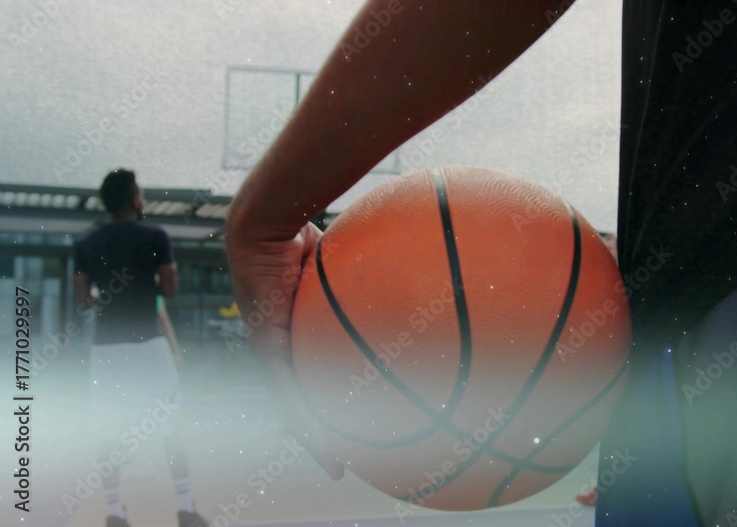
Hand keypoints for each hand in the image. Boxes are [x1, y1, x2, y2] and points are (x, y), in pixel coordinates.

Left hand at [225, 217, 344, 480]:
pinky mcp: (266, 345)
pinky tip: (325, 438)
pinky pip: (288, 388)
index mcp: (300, 330)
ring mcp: (271, 347)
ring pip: (293, 403)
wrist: (267, 222)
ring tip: (337, 462)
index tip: (354, 419)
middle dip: (322, 430)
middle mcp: (282, 343)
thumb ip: (369, 277)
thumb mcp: (345, 265)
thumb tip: (412, 271)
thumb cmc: (306, 233)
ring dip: (314, 435)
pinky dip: (306, 416)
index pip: (315, 373)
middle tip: (344, 455)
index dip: (332, 400)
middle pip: (303, 398)